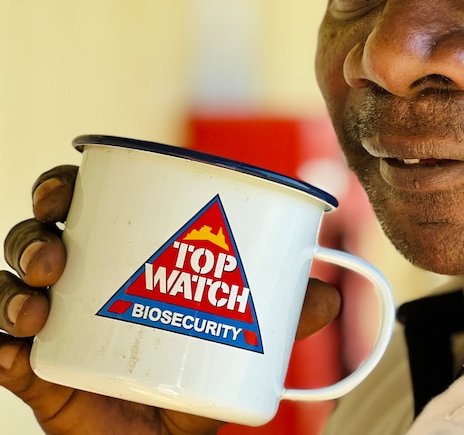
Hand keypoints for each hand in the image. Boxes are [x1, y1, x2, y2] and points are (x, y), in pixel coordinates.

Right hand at [0, 165, 341, 434]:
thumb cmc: (197, 377)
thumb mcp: (240, 340)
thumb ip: (283, 316)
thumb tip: (331, 293)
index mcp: (117, 258)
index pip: (80, 205)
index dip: (65, 187)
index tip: (68, 187)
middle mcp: (76, 285)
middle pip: (35, 238)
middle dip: (34, 235)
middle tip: (56, 252)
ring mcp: (52, 328)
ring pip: (11, 288)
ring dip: (14, 287)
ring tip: (38, 303)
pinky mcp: (36, 373)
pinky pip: (1, 352)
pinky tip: (10, 349)